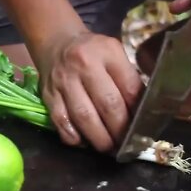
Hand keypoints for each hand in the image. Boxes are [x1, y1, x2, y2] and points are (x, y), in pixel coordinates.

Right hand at [35, 32, 142, 151]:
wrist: (56, 43)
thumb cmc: (92, 52)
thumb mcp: (114, 54)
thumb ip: (128, 78)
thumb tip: (142, 112)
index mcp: (107, 53)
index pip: (129, 88)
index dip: (137, 113)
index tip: (142, 129)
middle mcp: (84, 65)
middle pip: (107, 105)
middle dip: (120, 131)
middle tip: (126, 145)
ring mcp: (64, 81)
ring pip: (84, 117)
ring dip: (99, 138)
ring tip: (108, 148)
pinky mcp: (48, 95)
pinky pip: (61, 122)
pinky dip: (74, 137)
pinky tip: (84, 143)